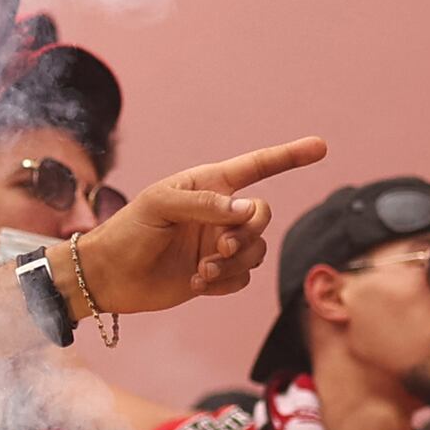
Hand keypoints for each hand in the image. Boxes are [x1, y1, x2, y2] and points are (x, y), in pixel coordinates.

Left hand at [70, 137, 327, 318]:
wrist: (108, 276)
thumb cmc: (129, 230)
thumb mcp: (160, 206)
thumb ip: (205, 204)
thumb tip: (247, 211)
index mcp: (208, 184)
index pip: (257, 167)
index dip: (289, 156)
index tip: (321, 147)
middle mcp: (219, 212)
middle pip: (262, 215)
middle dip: (248, 232)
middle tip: (220, 247)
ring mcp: (218, 244)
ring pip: (255, 251)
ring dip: (234, 263)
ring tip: (202, 270)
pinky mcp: (215, 274)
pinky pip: (242, 278)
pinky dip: (225, 282)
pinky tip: (196, 283)